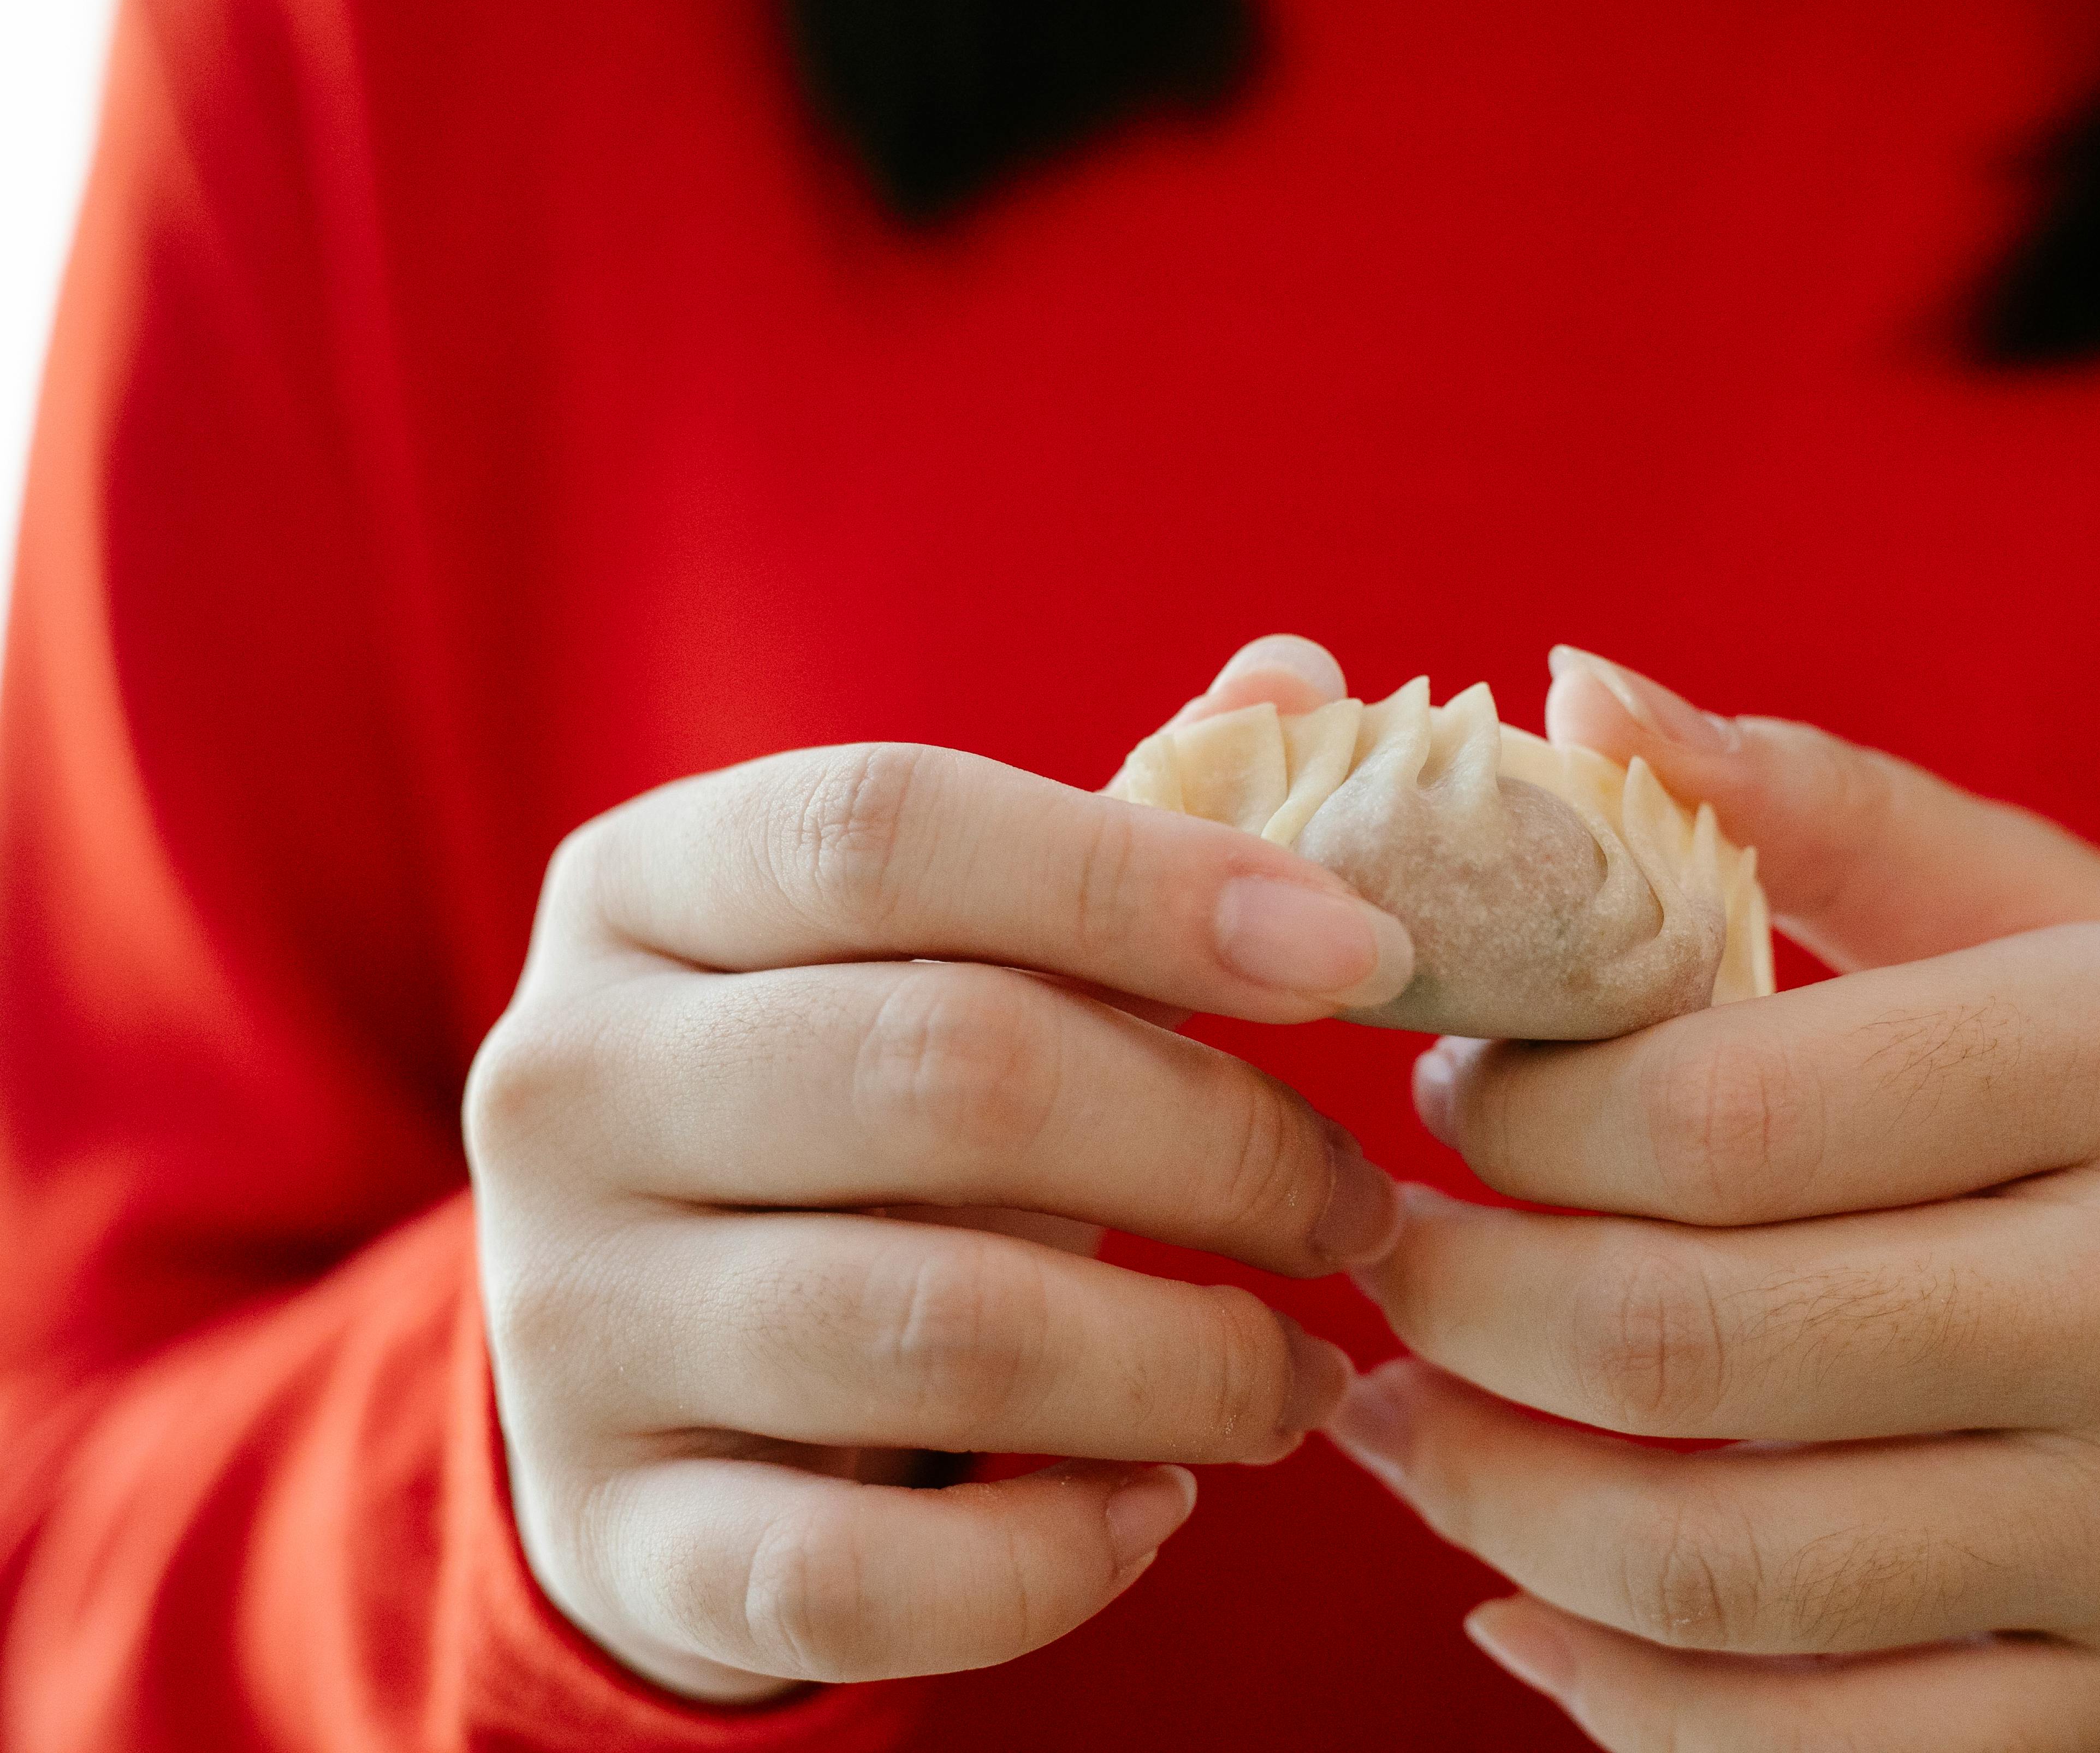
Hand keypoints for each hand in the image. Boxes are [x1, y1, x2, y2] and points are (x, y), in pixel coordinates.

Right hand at [465, 640, 1413, 1700]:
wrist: (665, 1377)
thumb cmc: (865, 1118)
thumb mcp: (952, 949)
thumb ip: (1116, 825)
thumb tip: (1303, 685)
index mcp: (643, 888)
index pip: (892, 826)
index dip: (1149, 880)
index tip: (1368, 953)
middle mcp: (568, 1083)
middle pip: (951, 1070)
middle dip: (1222, 1145)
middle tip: (1359, 1210)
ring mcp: (568, 1323)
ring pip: (939, 1331)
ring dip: (1188, 1360)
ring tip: (1304, 1373)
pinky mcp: (619, 1537)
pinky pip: (866, 1577)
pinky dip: (1057, 1558)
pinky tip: (1157, 1507)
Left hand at [1330, 648, 2099, 1752]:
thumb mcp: (2044, 901)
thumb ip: (1807, 803)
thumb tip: (1572, 692)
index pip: (1719, 1117)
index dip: (1516, 1117)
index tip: (1451, 1091)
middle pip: (1688, 1347)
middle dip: (1461, 1307)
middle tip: (1386, 1257)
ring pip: (1716, 1577)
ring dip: (1486, 1504)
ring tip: (1395, 1415)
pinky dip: (1615, 1695)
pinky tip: (1515, 1592)